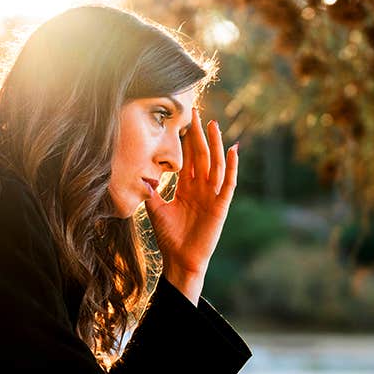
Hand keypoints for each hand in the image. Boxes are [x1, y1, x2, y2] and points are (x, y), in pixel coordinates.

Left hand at [144, 107, 238, 301]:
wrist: (180, 260)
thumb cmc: (170, 238)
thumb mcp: (156, 212)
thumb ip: (151, 193)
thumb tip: (141, 176)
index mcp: (187, 189)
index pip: (189, 159)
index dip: (187, 141)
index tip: (184, 121)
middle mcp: (201, 189)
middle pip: (202, 156)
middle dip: (199, 135)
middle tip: (197, 113)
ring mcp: (213, 196)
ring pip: (216, 164)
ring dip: (216, 144)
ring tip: (214, 125)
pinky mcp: (221, 205)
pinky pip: (229, 183)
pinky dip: (232, 166)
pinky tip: (233, 150)